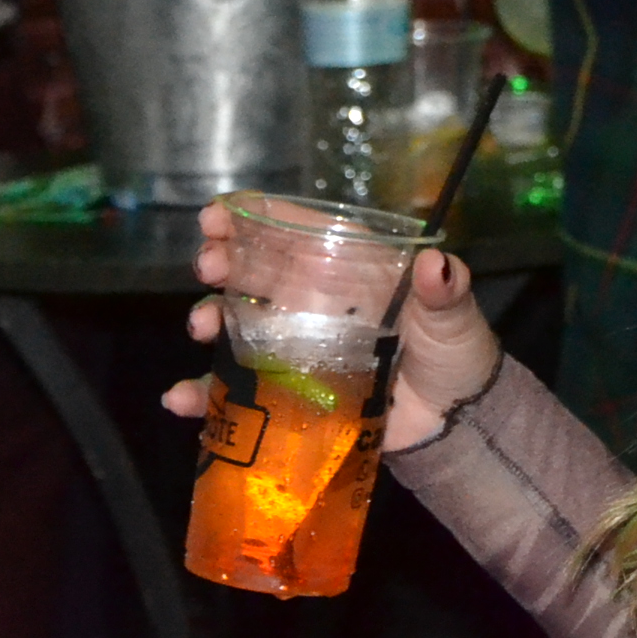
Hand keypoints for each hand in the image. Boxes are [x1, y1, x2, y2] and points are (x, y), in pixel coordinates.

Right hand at [157, 201, 506, 452]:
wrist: (454, 421)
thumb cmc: (454, 352)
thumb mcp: (455, 317)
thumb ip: (448, 292)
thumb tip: (436, 266)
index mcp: (350, 270)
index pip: (298, 233)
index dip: (255, 217)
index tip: (217, 216)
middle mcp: (314, 301)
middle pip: (255, 271)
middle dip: (223, 261)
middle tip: (208, 266)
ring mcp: (296, 347)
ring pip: (237, 325)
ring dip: (210, 318)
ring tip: (202, 325)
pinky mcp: (287, 395)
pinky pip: (235, 392)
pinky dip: (202, 394)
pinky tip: (181, 398)